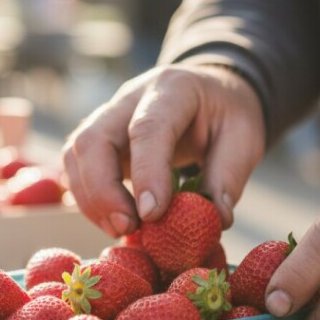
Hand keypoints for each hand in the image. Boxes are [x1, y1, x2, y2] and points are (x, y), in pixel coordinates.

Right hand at [61, 64, 264, 236]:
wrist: (209, 90)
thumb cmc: (225, 113)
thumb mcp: (244, 137)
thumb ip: (228, 176)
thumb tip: (215, 220)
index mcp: (173, 89)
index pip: (148, 128)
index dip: (146, 172)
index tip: (152, 215)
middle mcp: (130, 98)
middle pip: (94, 139)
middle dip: (103, 191)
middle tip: (128, 228)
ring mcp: (108, 116)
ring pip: (77, 154)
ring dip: (91, 199)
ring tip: (122, 230)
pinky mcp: (98, 137)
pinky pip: (75, 165)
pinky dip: (85, 197)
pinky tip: (110, 220)